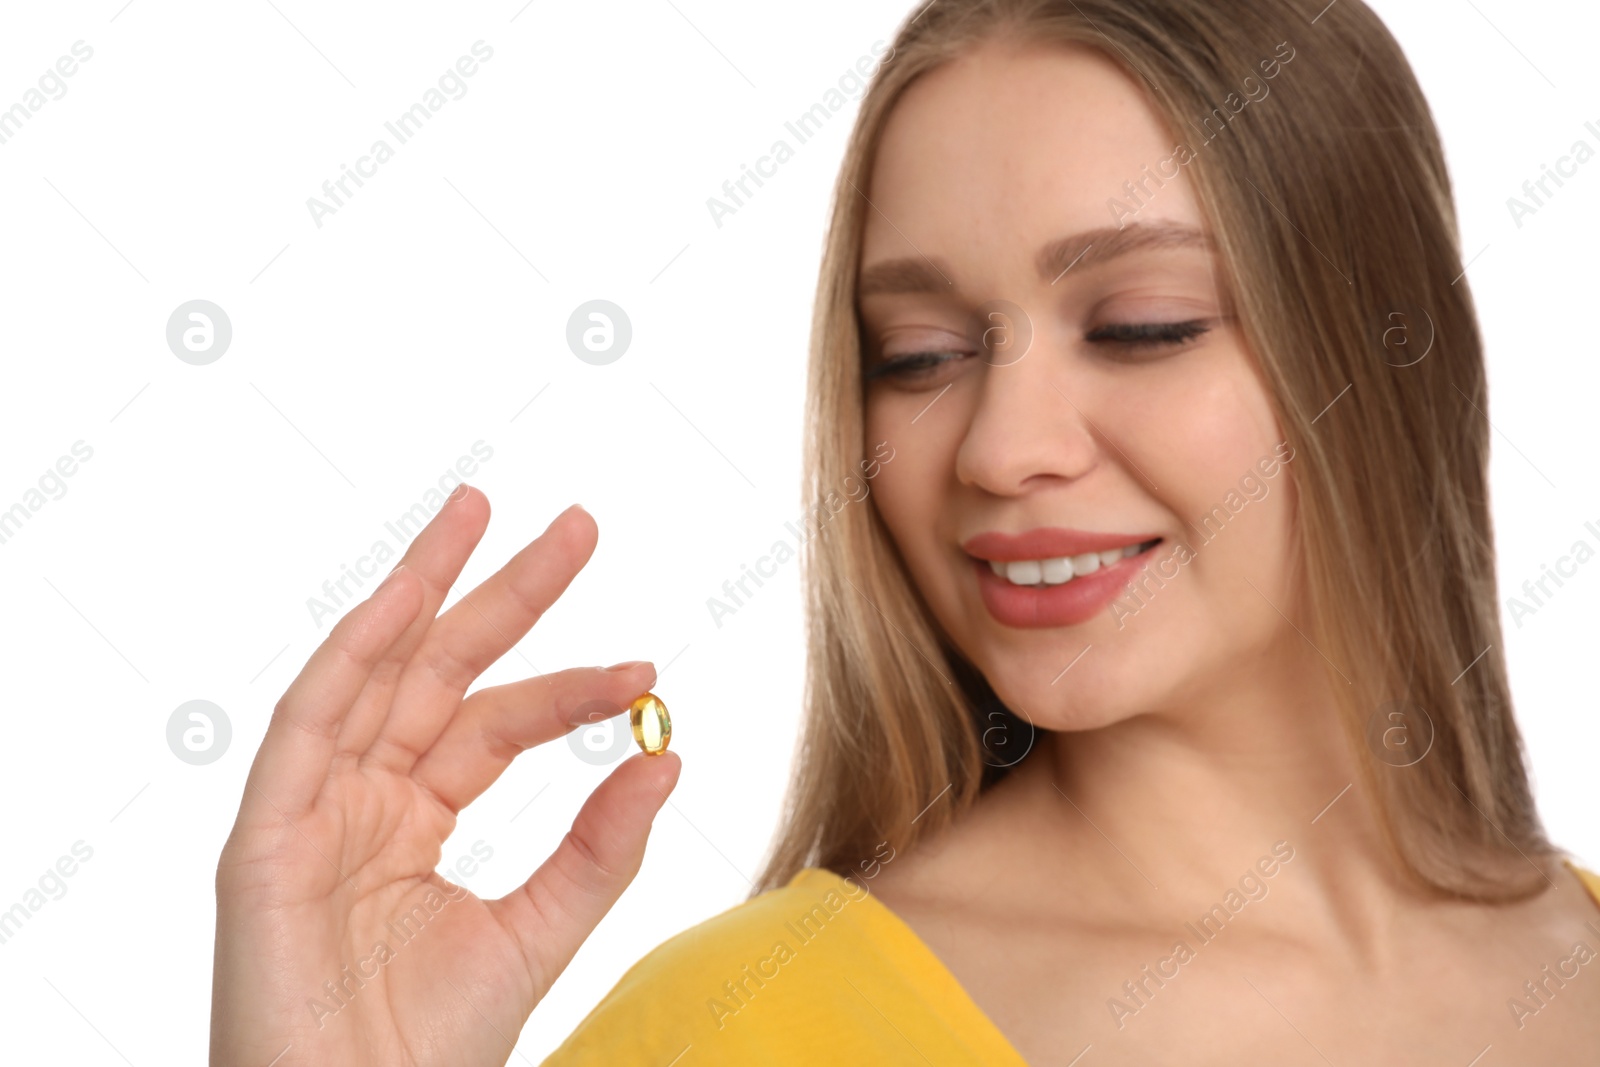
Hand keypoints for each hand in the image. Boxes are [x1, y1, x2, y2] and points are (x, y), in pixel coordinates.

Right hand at [211, 488, 680, 1065]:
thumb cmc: (429, 1049)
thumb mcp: (537, 930)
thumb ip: (601, 848)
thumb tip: (669, 756)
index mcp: (414, 821)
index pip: (498, 726)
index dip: (569, 690)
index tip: (645, 669)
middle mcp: (361, 798)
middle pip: (438, 670)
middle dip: (505, 594)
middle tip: (580, 525)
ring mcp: (311, 807)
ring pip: (372, 668)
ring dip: (425, 583)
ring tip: (482, 506)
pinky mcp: (266, 831)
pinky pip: (310, 717)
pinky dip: (357, 650)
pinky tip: (411, 591)